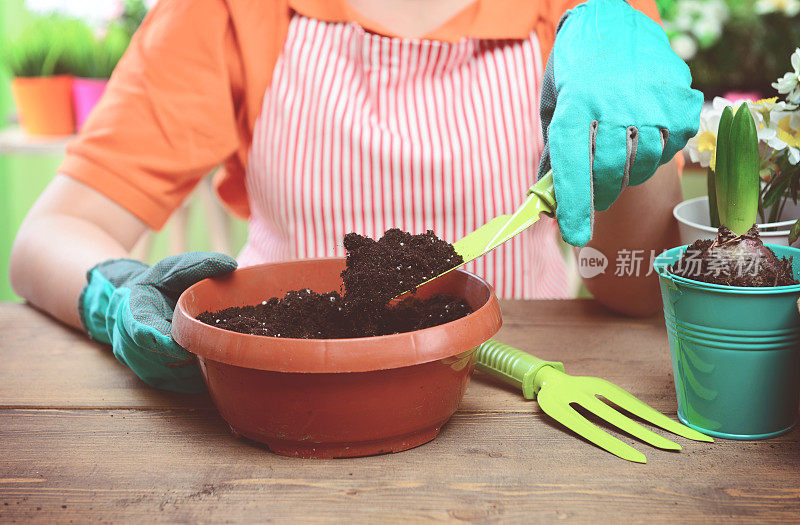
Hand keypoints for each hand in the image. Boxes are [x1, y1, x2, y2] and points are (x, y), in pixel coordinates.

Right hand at [80, 252, 236, 392]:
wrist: (132, 308)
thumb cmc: (156, 286)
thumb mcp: (171, 269)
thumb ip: (197, 265)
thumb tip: (232, 264)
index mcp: (134, 314)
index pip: (143, 331)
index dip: (161, 340)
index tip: (181, 346)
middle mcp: (132, 345)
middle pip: (165, 358)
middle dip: (194, 354)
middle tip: (222, 347)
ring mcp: (143, 365)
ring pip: (177, 374)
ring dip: (202, 367)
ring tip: (226, 354)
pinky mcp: (157, 380)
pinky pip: (183, 385)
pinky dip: (203, 377)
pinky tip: (221, 365)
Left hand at [538, 0, 702, 246]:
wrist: (612, 22)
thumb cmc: (577, 72)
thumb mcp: (554, 108)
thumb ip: (553, 156)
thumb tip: (550, 206)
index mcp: (574, 104)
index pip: (572, 164)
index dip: (573, 205)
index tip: (573, 236)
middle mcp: (613, 101)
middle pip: (609, 170)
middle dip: (598, 194)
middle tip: (593, 199)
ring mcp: (652, 99)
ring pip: (642, 163)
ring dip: (628, 173)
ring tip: (618, 157)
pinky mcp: (681, 99)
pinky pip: (671, 146)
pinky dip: (657, 151)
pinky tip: (644, 135)